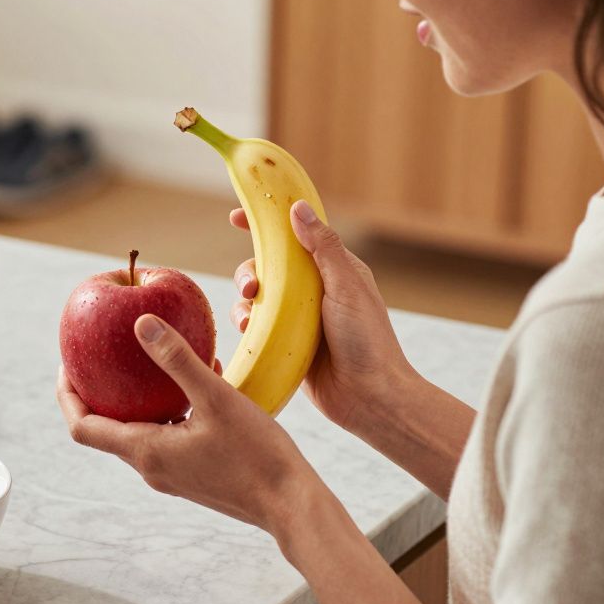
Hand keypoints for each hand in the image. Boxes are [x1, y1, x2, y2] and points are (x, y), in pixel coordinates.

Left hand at [57, 314, 322, 534]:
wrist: (292, 505)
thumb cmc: (257, 454)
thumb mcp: (217, 398)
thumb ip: (177, 360)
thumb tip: (140, 322)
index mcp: (145, 451)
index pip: (82, 426)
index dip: (67, 394)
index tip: (68, 362)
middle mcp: (150, 468)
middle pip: (104, 428)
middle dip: (96, 392)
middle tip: (99, 355)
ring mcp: (171, 474)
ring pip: (138, 431)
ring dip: (134, 399)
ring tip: (142, 361)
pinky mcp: (193, 474)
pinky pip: (166, 436)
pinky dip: (166, 409)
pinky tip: (194, 380)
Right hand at [229, 202, 414, 434]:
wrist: (367, 396)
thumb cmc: (367, 340)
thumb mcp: (347, 287)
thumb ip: (323, 248)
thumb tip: (298, 208)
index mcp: (333, 270)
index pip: (295, 237)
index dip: (266, 226)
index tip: (236, 217)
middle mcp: (312, 291)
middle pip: (267, 267)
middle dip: (250, 272)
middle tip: (251, 289)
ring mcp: (296, 318)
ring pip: (255, 296)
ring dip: (246, 302)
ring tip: (250, 319)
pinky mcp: (283, 342)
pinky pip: (254, 324)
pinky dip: (246, 324)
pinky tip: (250, 333)